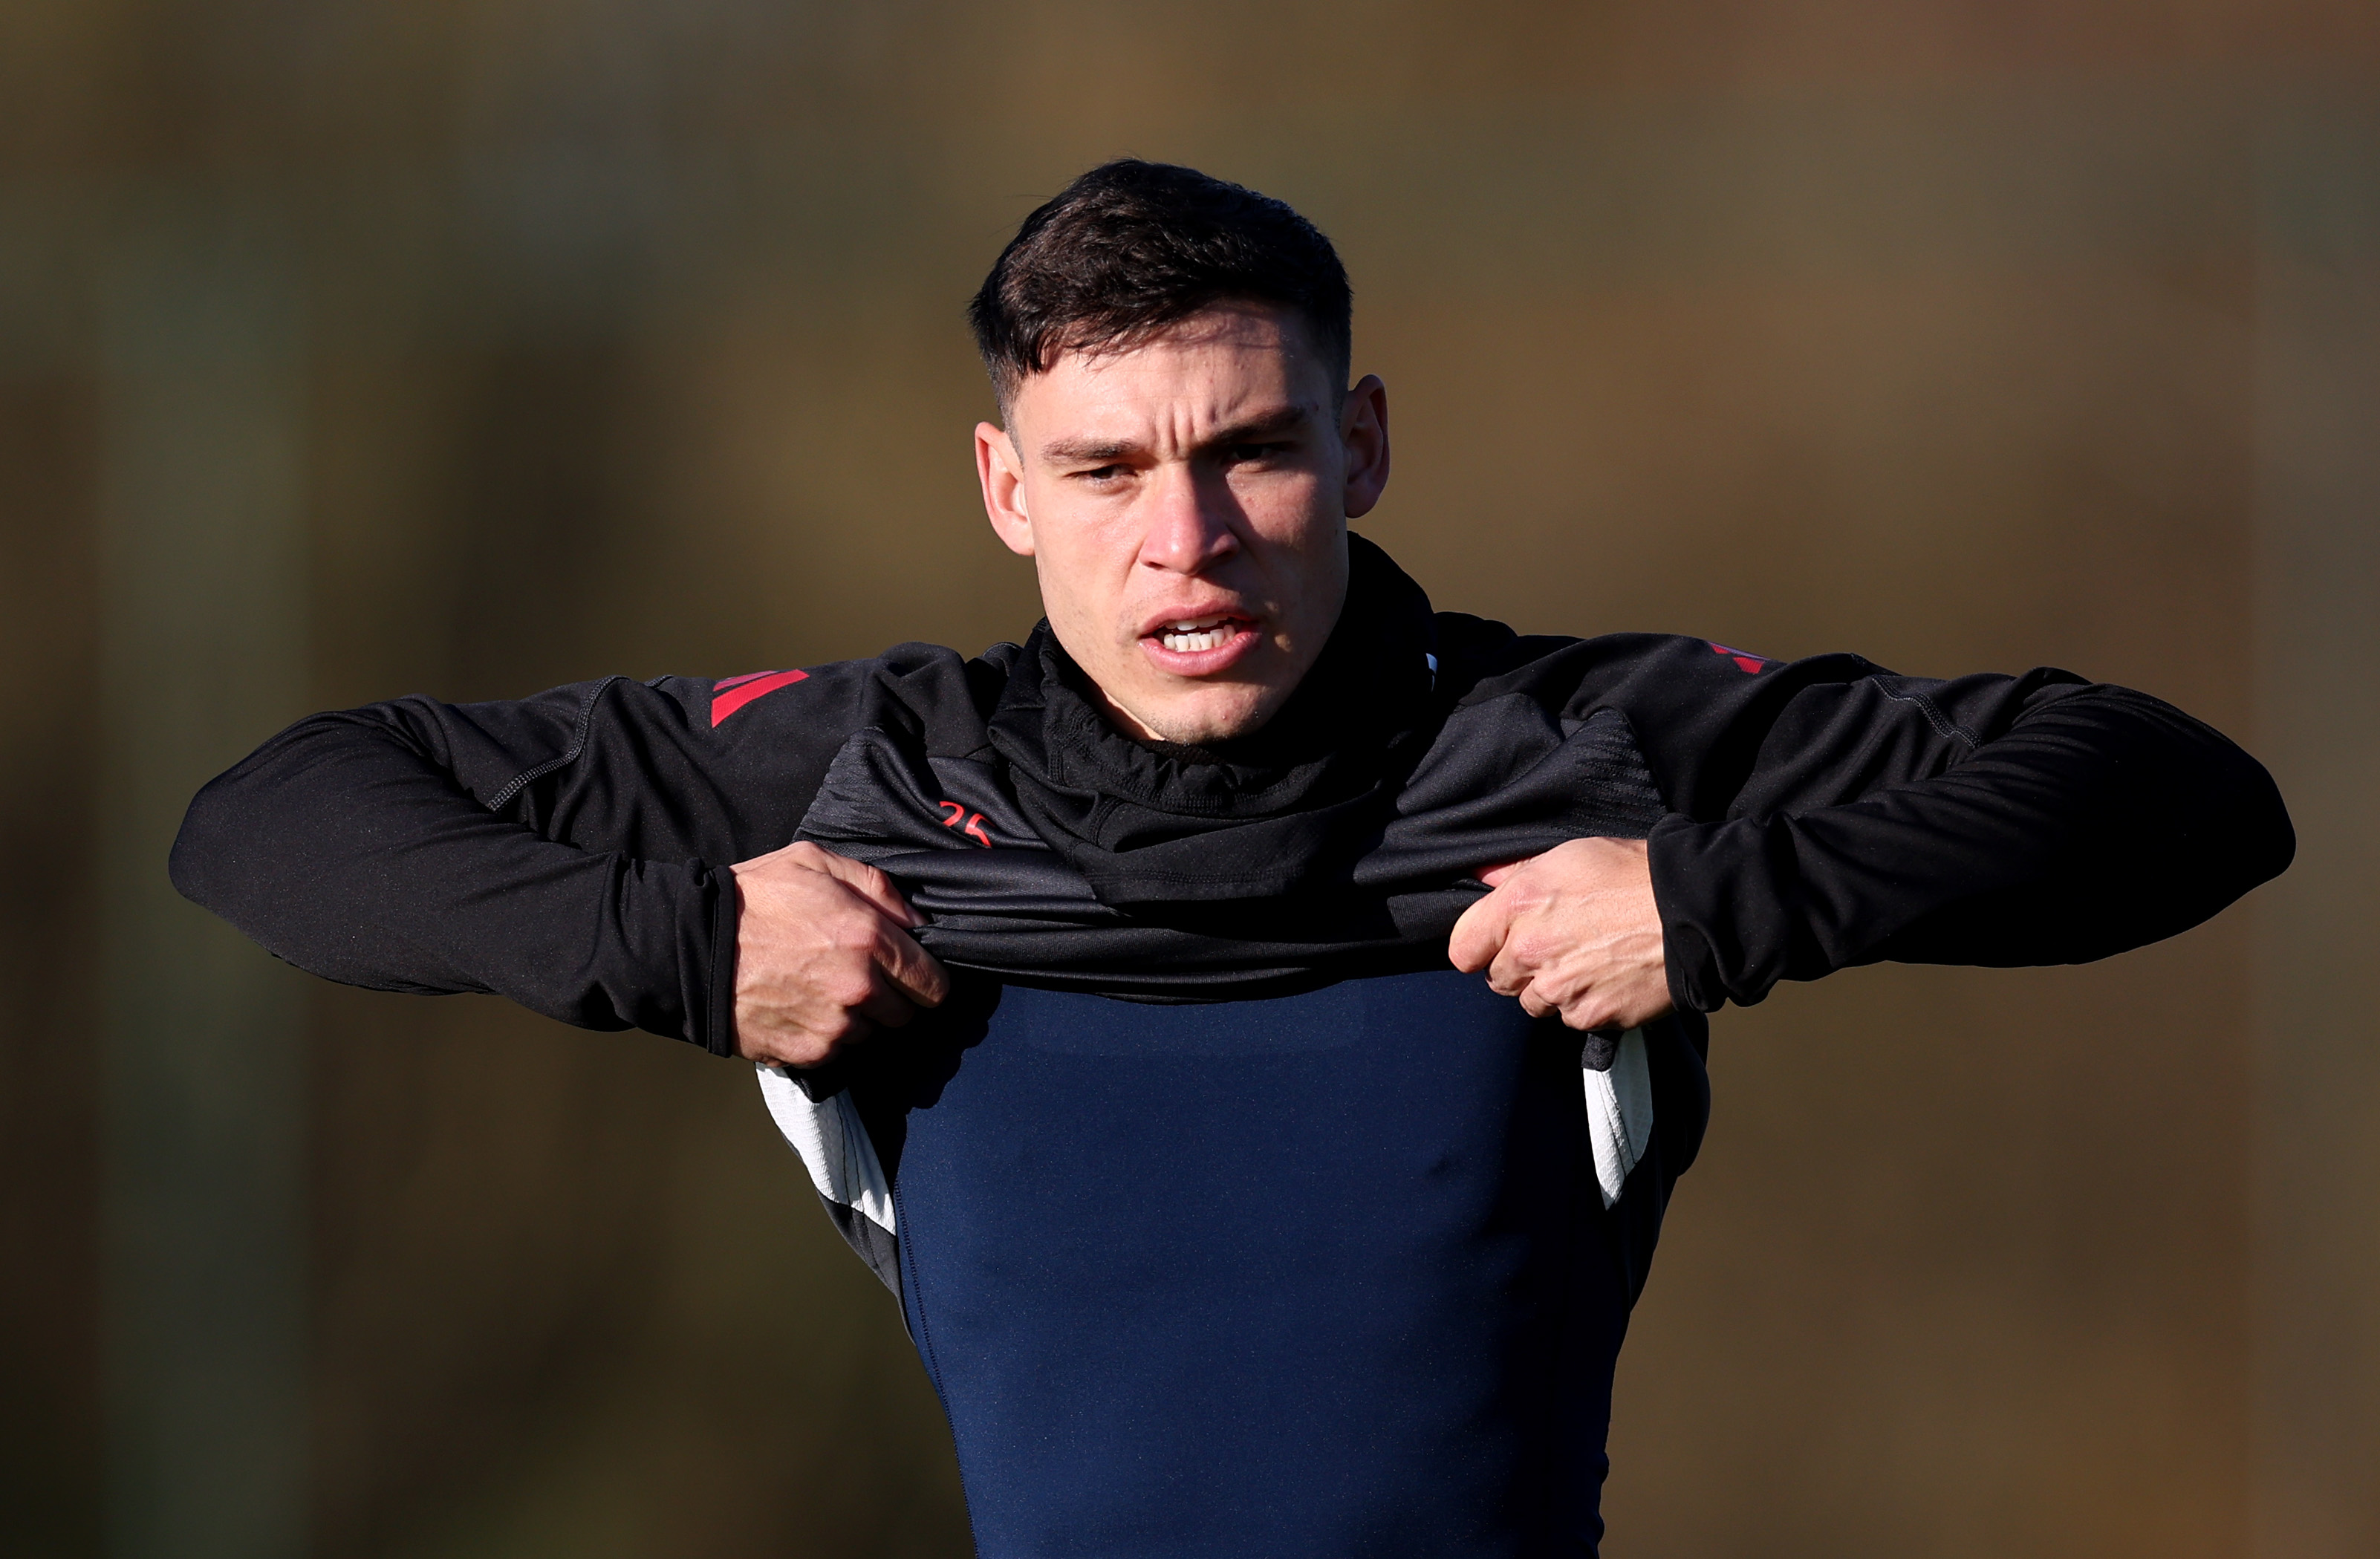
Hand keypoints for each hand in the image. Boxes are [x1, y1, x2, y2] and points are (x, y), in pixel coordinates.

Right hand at [728, 841, 949, 1067]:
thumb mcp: (816, 862)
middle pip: (905, 1015)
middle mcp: (858, 988)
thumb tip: (917, 920)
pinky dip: (826, 1036)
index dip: (927, 980)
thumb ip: (877, 887)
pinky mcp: (805, 1052)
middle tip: (860, 977)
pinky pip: (836, 1051)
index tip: (912, 975)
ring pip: (870, 1035)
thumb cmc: (753, 898)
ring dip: (857, 1018)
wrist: (692, 945)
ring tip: (821, 989)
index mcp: (868, 938)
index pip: (933, 984)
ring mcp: (832, 1026)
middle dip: (892, 998)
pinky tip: (801, 1007)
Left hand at [1448, 837, 1673, 1031]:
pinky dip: (1584, 1004)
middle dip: (1519, 967)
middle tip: (1556, 946)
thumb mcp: (1569, 856)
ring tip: (1586, 961)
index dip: (1478, 946)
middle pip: (1498, 979)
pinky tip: (1607, 978)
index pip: (1463, 948)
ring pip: (1532, 1002)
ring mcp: (1559, 988)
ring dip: (1551, 989)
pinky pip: (1570, 1018)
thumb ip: (1516, 872)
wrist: (1691, 911)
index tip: (1494, 944)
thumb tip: (1480, 876)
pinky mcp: (1589, 1015)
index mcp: (1517, 905)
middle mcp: (1530, 951)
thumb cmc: (1632, 874)